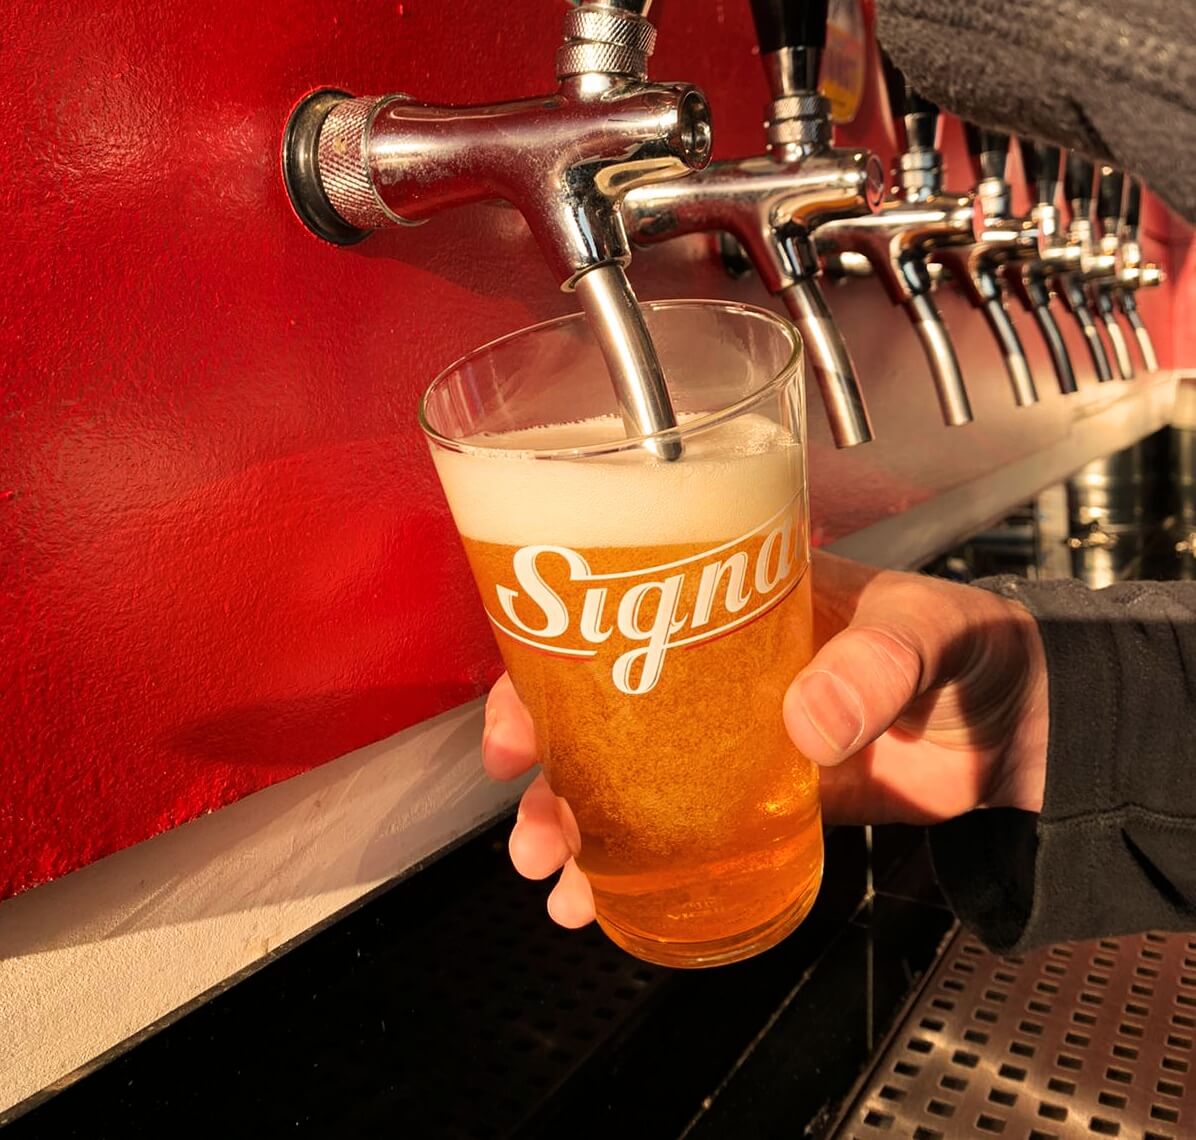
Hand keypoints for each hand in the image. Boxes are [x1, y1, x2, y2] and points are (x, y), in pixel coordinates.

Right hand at [482, 551, 1048, 927]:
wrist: (1018, 724)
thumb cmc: (965, 644)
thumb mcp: (920, 631)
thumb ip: (872, 666)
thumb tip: (807, 722)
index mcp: (728, 608)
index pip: (612, 627)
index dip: (546, 673)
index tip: (514, 727)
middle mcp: (714, 676)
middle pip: (601, 720)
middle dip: (549, 776)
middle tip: (529, 828)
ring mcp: (734, 744)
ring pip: (630, 785)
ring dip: (580, 831)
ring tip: (555, 878)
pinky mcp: (764, 803)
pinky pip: (685, 835)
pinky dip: (640, 868)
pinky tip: (606, 902)